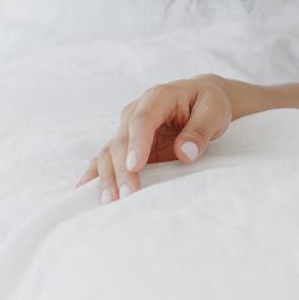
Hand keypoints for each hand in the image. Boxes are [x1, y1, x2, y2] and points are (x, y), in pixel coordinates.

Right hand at [72, 73, 232, 203]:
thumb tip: (185, 152)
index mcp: (158, 97)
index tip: (136, 166)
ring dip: (107, 176)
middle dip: (122, 169)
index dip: (137, 143)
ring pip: (110, 152)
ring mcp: (128, 129)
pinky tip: (84, 191)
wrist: (200, 99)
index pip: (143, 120)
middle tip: (128, 196)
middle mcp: (136, 112)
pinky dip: (96, 174)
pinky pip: (106, 159)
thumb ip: (200, 130)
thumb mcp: (214, 110)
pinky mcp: (127, 145)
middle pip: (122, 140)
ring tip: (109, 201)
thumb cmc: (208, 103)